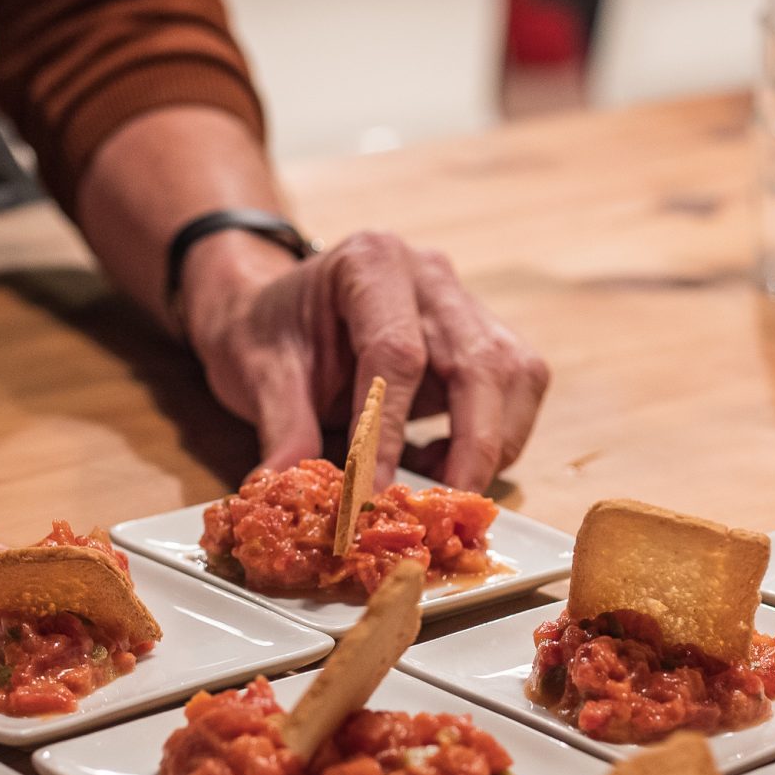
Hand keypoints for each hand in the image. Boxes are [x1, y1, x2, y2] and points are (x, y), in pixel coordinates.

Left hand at [182, 230, 550, 490]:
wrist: (281, 309)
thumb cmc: (270, 332)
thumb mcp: (258, 372)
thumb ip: (281, 426)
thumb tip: (280, 485)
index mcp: (371, 263)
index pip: (398, 353)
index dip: (391, 430)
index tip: (376, 493)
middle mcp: (430, 275)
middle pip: (481, 362)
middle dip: (472, 446)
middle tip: (443, 511)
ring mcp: (466, 303)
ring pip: (516, 376)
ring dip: (493, 445)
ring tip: (440, 486)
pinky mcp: (485, 338)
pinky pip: (516, 391)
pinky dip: (493, 438)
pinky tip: (440, 461)